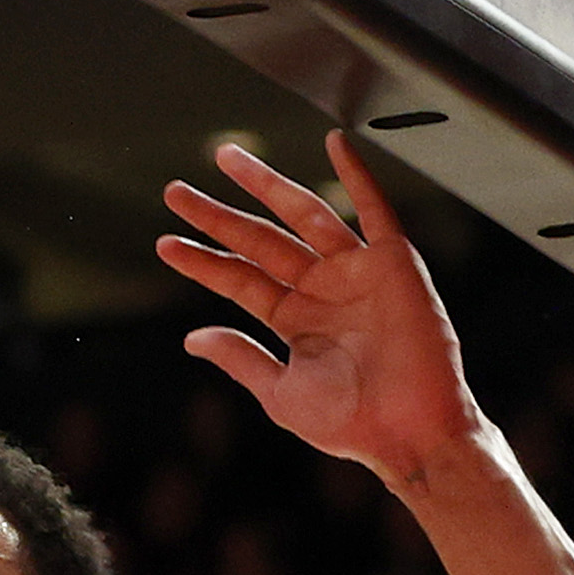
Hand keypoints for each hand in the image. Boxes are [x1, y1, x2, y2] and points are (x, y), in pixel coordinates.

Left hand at [156, 132, 479, 484]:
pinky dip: (360, 174)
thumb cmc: (351, 424)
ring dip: (266, 185)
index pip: (238, 279)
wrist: (409, 433)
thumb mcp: (280, 393)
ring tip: (225, 158)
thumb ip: (240, 359)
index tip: (164, 243)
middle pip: (260, 240)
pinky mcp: (395, 263)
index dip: (202, 261)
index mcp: (294, 319)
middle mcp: (322, 288)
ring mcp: (356, 271)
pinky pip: (376, 209)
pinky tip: (336, 141)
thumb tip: (192, 338)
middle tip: (174, 192)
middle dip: (217, 215)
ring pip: (303, 215)